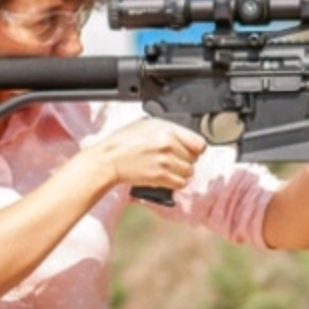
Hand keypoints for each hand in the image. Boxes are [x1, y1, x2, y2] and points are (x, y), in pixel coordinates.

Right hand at [81, 117, 207, 190]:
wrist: (108, 160)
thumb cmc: (124, 142)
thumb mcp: (148, 124)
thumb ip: (169, 130)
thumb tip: (186, 137)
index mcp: (167, 130)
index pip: (199, 143)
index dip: (196, 148)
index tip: (191, 150)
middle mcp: (168, 145)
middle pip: (194, 158)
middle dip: (186, 160)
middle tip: (173, 159)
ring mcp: (164, 162)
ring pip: (189, 172)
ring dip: (181, 172)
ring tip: (168, 168)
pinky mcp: (160, 177)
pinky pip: (180, 183)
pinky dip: (175, 182)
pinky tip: (166, 176)